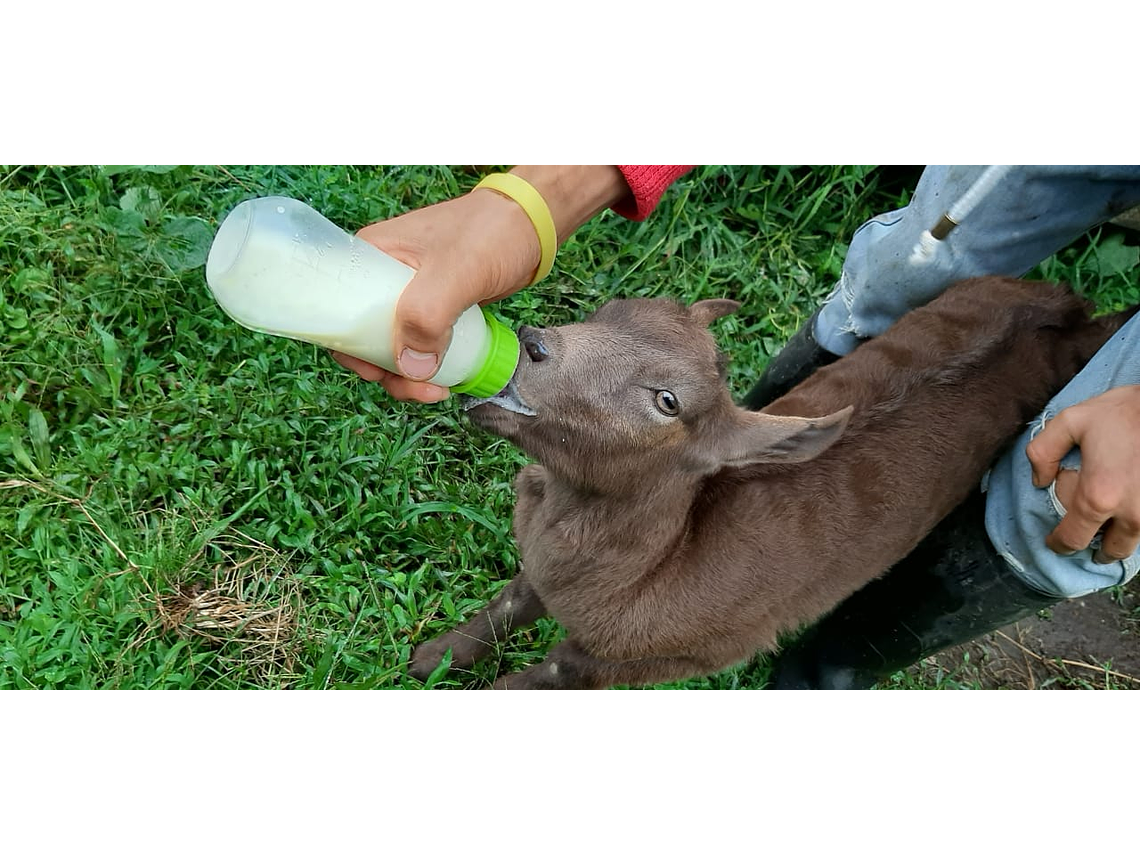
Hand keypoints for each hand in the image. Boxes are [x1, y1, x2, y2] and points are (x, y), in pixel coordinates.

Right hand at [331, 189, 540, 402]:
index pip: (339, 311)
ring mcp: (410, 294)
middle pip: (366, 336)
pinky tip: (447, 378)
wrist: (532, 225)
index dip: (350, 349)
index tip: (376, 372)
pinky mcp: (436, 307)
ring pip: (395, 345)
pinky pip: (421, 343)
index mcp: (371, 256)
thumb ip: (426, 316)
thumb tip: (410, 368)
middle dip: (387, 372)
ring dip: (410, 375)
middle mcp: (383, 276)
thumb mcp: (456, 272)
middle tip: (418, 389)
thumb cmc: (492, 233)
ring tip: (438, 391)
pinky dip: (429, 365)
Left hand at [1026, 385, 1139, 562]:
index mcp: (1098, 497)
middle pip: (1111, 550)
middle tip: (1087, 536)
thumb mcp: (1071, 421)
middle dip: (1095, 548)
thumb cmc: (1123, 412)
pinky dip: (1138, 526)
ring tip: (1109, 528)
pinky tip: (1130, 510)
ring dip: (1119, 539)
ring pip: (1135, 542)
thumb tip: (1039, 481)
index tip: (1054, 541)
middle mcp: (1131, 514)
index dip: (1059, 544)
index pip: (1072, 538)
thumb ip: (1043, 452)